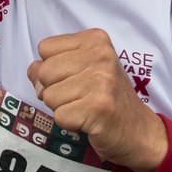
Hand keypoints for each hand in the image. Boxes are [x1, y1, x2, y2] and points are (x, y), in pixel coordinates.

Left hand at [27, 28, 168, 171]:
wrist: (139, 131)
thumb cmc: (106, 98)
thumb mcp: (84, 68)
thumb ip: (55, 62)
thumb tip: (33, 71)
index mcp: (95, 39)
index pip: (44, 47)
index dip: (51, 67)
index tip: (74, 78)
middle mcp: (101, 55)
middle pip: (44, 71)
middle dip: (54, 89)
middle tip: (79, 97)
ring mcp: (101, 81)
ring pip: (48, 95)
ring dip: (62, 108)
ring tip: (84, 108)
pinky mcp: (98, 108)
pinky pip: (59, 116)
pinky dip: (69, 123)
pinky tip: (88, 120)